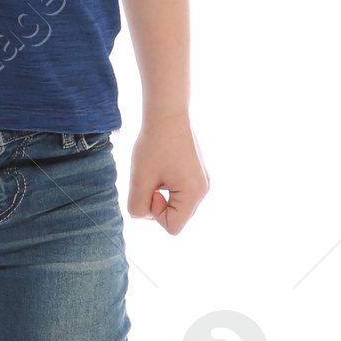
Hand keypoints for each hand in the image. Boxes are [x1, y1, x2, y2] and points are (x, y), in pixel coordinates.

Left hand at [126, 115, 208, 234]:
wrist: (167, 113)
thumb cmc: (154, 144)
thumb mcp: (139, 179)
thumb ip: (137, 207)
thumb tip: (143, 215)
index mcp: (194, 194)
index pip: (173, 227)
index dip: (155, 213)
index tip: (151, 189)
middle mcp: (203, 190)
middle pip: (176, 216)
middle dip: (157, 203)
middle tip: (151, 178)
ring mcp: (202, 181)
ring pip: (175, 204)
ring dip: (160, 192)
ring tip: (156, 169)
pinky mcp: (197, 172)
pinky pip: (178, 191)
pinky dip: (166, 184)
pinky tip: (162, 165)